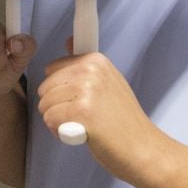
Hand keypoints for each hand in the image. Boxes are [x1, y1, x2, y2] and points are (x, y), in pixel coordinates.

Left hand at [36, 50, 164, 180]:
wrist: (142, 147)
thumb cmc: (124, 121)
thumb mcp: (108, 82)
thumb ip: (86, 65)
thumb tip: (69, 41)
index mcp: (95, 60)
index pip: (52, 69)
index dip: (59, 90)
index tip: (77, 100)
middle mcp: (91, 70)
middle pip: (45, 87)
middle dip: (55, 106)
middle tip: (78, 117)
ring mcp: (87, 90)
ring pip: (45, 105)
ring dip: (56, 121)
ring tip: (79, 126)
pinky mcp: (82, 112)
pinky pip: (50, 119)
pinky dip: (58, 132)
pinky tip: (78, 135)